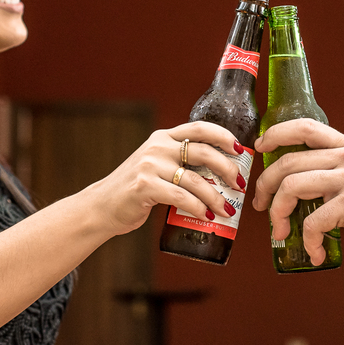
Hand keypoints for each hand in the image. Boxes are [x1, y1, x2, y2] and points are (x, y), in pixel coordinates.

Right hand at [89, 121, 247, 237]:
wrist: (103, 206)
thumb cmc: (136, 189)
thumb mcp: (156, 165)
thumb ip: (179, 163)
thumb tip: (219, 175)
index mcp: (163, 138)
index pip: (199, 128)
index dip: (223, 135)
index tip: (241, 149)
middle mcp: (157, 147)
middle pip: (203, 152)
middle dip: (227, 169)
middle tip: (240, 184)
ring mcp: (150, 166)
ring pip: (195, 180)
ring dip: (216, 197)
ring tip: (228, 209)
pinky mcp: (145, 186)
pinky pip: (181, 197)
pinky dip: (198, 208)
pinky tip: (207, 216)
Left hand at [253, 118, 343, 270]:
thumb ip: (336, 172)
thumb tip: (295, 181)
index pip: (304, 127)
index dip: (276, 135)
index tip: (260, 148)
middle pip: (288, 162)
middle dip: (266, 186)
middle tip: (261, 206)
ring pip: (292, 188)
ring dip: (278, 215)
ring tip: (282, 233)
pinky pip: (312, 222)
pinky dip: (307, 241)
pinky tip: (315, 252)